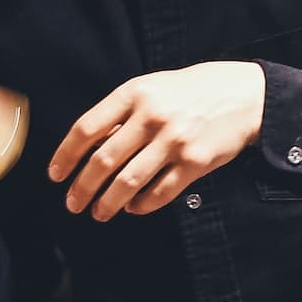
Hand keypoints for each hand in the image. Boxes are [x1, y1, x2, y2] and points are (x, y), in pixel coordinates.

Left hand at [49, 61, 265, 218]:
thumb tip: (90, 148)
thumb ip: (123, 113)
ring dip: (107, 203)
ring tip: (98, 213)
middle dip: (82, 188)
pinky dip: (141, 205)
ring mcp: (174, 141)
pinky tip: (133, 208)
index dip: (66, 155)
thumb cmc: (192, 91)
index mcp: (135, 93)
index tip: (56, 175)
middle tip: (73, 203)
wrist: (245, 95)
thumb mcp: (153, 88)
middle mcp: (152, 117)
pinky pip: (160, 193)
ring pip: (128, 182)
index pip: (87, 128)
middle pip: (103, 161)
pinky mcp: (194, 163)